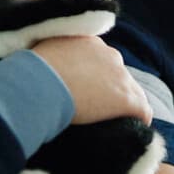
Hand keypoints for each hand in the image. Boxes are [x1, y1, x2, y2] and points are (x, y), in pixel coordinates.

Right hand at [31, 36, 151, 125]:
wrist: (39, 84)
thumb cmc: (31, 74)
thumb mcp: (40, 55)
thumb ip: (50, 58)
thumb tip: (41, 71)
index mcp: (89, 42)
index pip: (99, 60)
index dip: (92, 77)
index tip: (81, 91)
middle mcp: (109, 54)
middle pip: (116, 75)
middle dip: (107, 90)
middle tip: (91, 108)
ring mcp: (121, 76)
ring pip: (131, 92)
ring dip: (121, 105)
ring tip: (108, 122)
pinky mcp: (127, 99)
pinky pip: (142, 111)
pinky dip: (137, 120)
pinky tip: (130, 131)